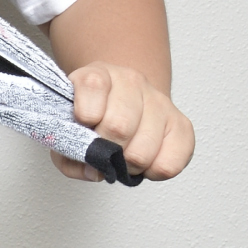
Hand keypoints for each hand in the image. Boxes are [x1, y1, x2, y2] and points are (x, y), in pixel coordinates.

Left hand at [52, 63, 194, 181]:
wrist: (121, 104)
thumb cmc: (90, 120)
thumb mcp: (66, 129)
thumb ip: (67, 151)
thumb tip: (93, 170)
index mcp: (97, 76)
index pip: (92, 86)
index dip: (84, 115)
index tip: (83, 125)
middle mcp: (131, 82)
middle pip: (119, 126)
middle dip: (106, 151)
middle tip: (104, 151)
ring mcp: (159, 101)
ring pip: (143, 150)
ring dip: (128, 165)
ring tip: (122, 157)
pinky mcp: (181, 124)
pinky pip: (169, 164)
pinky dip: (152, 172)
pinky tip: (143, 162)